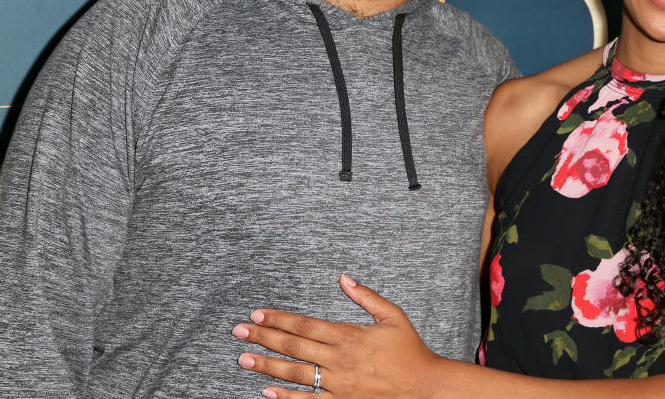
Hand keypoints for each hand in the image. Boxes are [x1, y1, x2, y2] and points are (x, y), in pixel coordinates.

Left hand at [233, 274, 442, 398]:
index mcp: (350, 336)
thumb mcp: (393, 316)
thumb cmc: (410, 350)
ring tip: (243, 359)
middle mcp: (340, 360)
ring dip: (266, 366)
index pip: (305, 325)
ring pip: (295, 374)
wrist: (425, 387)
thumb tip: (344, 278)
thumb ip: (366, 296)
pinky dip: (287, 397)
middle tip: (239, 330)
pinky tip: (268, 391)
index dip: (279, 318)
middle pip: (293, 347)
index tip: (258, 313)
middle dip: (263, 337)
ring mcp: (339, 385)